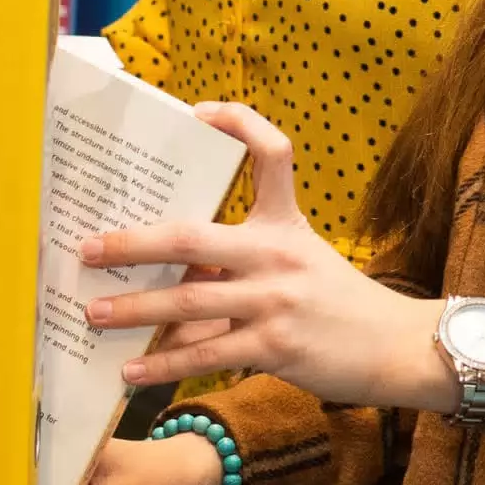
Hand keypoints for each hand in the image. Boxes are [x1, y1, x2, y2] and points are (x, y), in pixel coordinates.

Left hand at [81, 102, 458, 412]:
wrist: (396, 347)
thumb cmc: (340, 302)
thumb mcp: (302, 259)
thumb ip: (245, 260)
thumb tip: (174, 277)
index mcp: (286, 221)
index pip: (271, 152)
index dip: (237, 122)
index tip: (197, 113)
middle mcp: (276, 253)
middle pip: (191, 237)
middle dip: (132, 244)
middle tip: (88, 249)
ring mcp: (275, 300)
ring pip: (187, 303)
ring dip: (134, 310)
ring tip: (94, 314)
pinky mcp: (275, 347)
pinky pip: (206, 354)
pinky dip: (164, 365)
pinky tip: (132, 372)